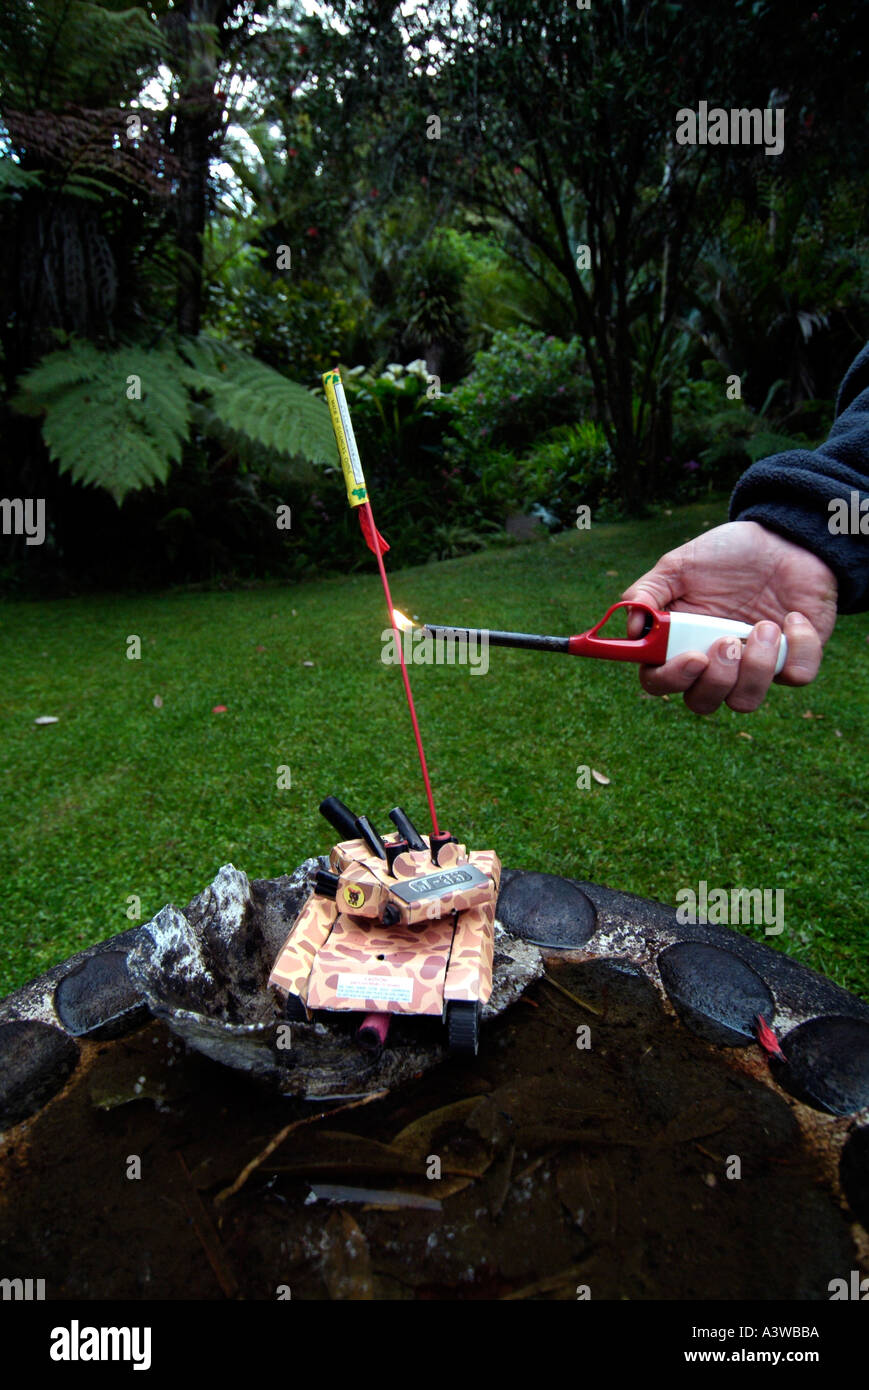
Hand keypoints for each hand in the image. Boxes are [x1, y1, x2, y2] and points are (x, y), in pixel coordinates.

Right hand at [621, 520, 837, 713]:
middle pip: (702, 703)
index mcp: (680, 643)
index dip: (672, 679)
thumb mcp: (680, 564)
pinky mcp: (792, 660)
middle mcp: (713, 662)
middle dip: (716, 680)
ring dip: (756, 668)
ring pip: (746, 701)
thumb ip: (648, 592)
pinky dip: (798, 647)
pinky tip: (792, 616)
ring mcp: (753, 666)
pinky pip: (797, 676)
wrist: (782, 539)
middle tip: (728, 640)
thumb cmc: (726, 554)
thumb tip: (631, 628)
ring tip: (765, 625)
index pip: (660, 681)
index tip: (693, 657)